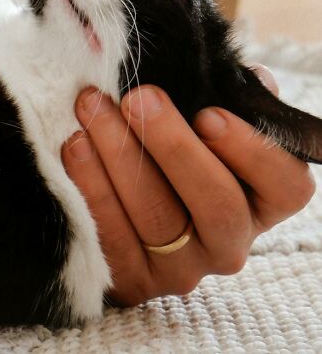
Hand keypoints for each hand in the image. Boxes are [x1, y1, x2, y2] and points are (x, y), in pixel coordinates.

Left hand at [61, 71, 316, 306]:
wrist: (117, 177)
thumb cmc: (170, 134)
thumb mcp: (203, 108)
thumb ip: (225, 92)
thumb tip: (251, 77)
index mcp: (262, 198)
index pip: (285, 184)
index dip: (252, 152)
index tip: (208, 113)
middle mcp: (230, 242)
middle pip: (217, 204)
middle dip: (173, 146)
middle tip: (137, 98)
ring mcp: (183, 268)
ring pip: (157, 219)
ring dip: (120, 156)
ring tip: (92, 108)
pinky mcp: (134, 281)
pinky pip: (112, 239)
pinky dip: (90, 187)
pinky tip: (74, 145)